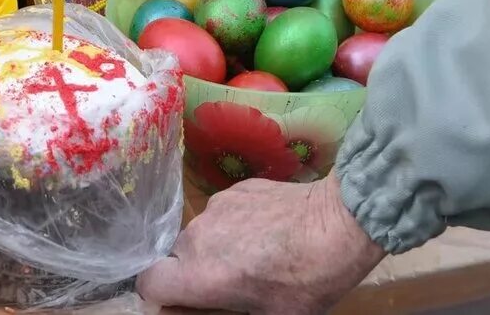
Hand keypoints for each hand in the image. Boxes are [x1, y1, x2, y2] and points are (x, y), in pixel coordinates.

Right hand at [138, 175, 384, 314]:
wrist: (340, 223)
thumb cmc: (306, 282)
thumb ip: (219, 311)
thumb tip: (208, 302)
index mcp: (199, 275)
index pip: (148, 282)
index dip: (161, 293)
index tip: (185, 300)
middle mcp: (198, 236)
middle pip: (177, 256)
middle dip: (196, 270)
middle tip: (233, 281)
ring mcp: (217, 206)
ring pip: (202, 231)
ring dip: (217, 245)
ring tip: (257, 253)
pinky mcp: (238, 187)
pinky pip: (224, 211)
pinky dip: (236, 223)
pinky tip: (269, 230)